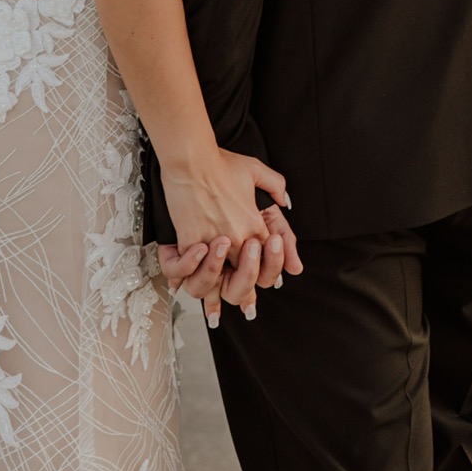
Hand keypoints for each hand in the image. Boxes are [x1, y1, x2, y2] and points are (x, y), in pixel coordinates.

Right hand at [158, 150, 298, 326]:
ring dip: (217, 297)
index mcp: (255, 224)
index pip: (267, 259)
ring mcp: (215, 241)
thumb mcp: (256, 169)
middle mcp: (238, 237)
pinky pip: (191, 271)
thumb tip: (286, 202)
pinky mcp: (192, 240)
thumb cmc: (221, 161)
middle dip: (246, 295)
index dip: (267, 275)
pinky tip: (184, 293)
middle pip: (247, 277)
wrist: (193, 159)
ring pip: (220, 282)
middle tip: (247, 307)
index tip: (267, 286)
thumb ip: (276, 186)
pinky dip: (188, 282)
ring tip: (217, 311)